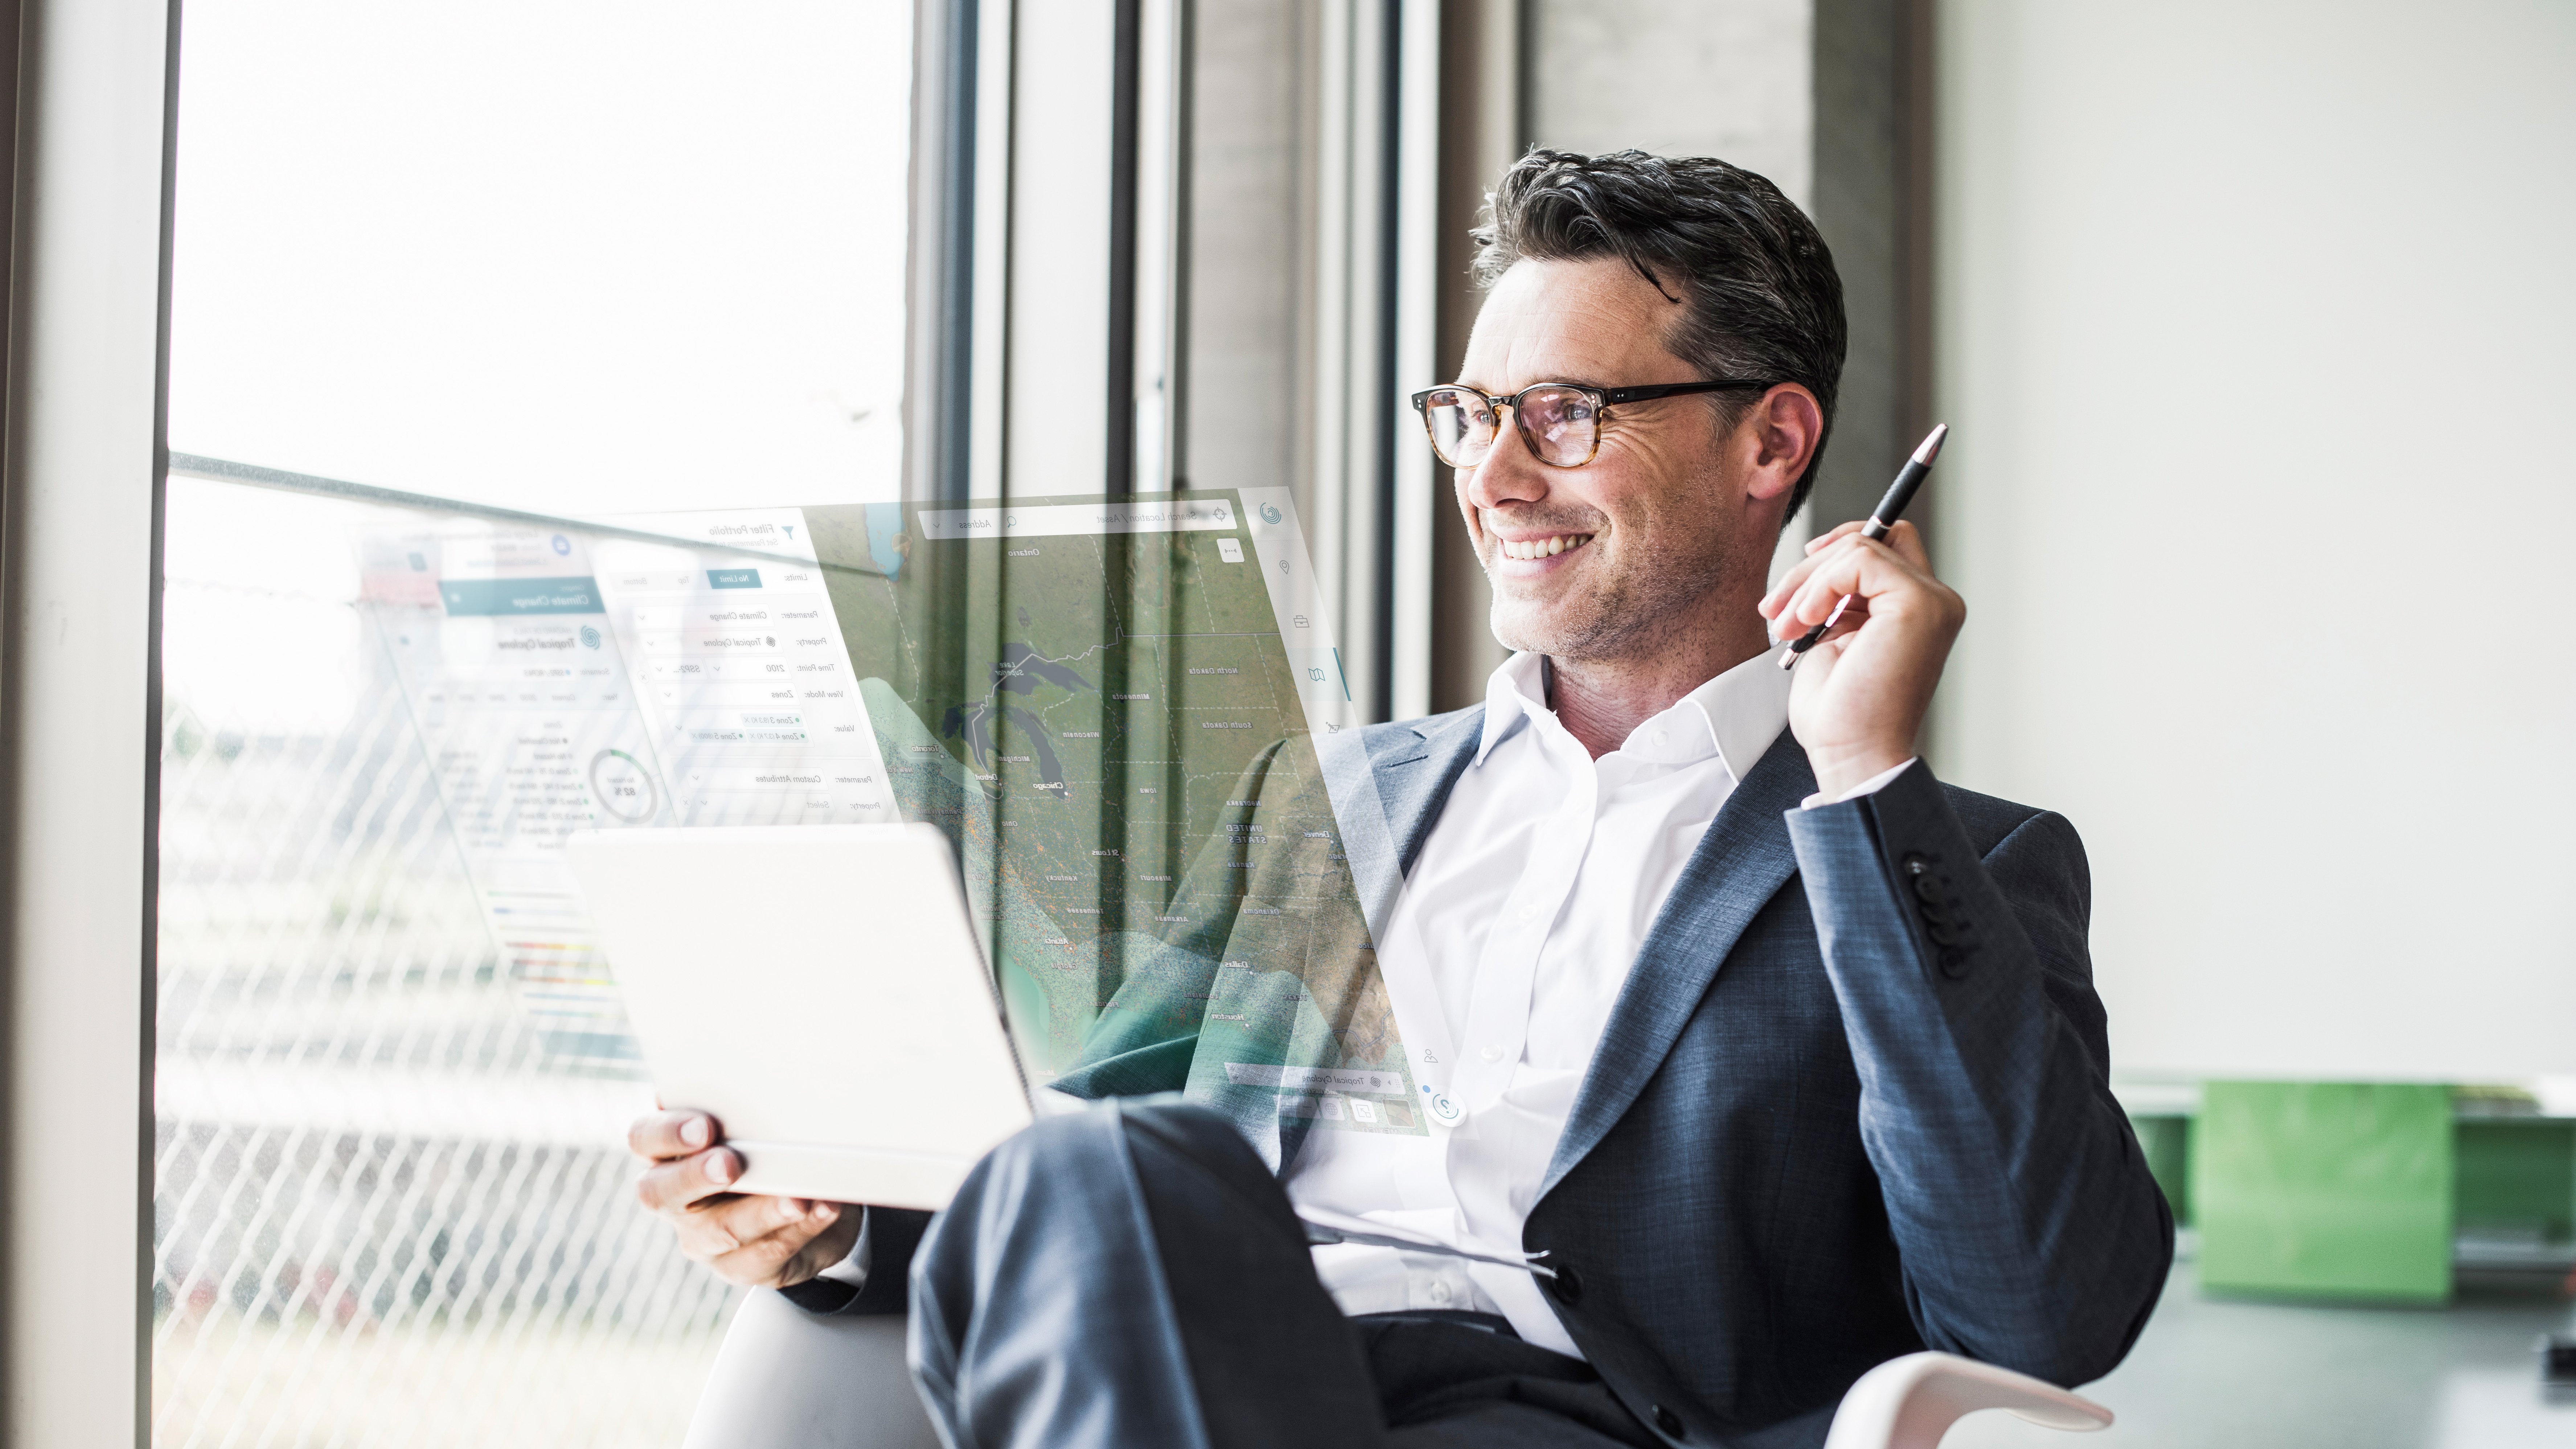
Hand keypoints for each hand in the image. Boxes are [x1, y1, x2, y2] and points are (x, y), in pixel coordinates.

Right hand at [629, 1109, 861, 1289]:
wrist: (812, 1200)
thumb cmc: (771, 1146)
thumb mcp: (758, 1121)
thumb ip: (751, 1110)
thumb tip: (779, 1095)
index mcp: (668, 1150)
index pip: (644, 1137)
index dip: (666, 1133)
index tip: (704, 1126)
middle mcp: (675, 1197)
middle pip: (660, 1192)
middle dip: (696, 1176)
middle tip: (730, 1164)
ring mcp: (703, 1238)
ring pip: (720, 1231)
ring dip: (762, 1212)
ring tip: (799, 1197)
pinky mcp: (741, 1266)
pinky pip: (764, 1254)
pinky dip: (800, 1230)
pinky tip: (824, 1209)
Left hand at [1757, 520, 1963, 796]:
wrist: (1851, 754)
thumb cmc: (1840, 712)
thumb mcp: (1834, 637)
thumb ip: (1841, 597)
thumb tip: (1820, 556)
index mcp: (1916, 611)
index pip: (1884, 547)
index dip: (1837, 550)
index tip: (1798, 583)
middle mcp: (1934, 602)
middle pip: (1869, 540)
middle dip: (1810, 568)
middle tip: (1776, 610)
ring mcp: (1932, 602)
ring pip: (1858, 548)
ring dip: (1807, 583)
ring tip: (1787, 626)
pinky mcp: (1918, 604)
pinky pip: (1859, 560)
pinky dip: (1821, 585)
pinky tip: (1808, 621)